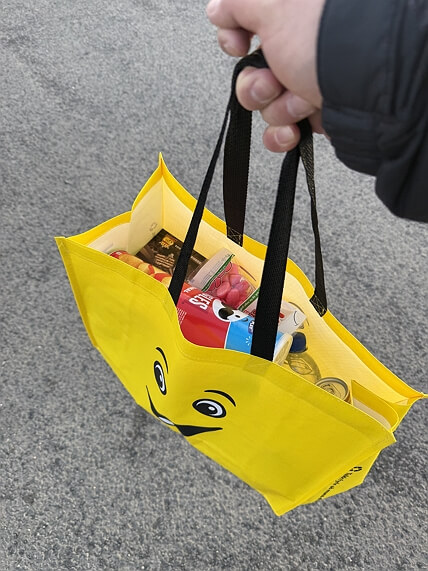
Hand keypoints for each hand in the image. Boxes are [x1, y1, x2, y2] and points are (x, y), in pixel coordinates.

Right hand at [206, 0, 326, 149]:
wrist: (370, 88)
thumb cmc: (326, 41)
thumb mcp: (271, 4)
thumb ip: (237, 3)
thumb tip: (218, 9)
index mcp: (291, 17)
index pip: (245, 28)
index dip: (233, 39)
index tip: (239, 46)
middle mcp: (300, 47)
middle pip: (253, 74)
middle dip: (256, 86)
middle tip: (273, 81)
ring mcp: (308, 82)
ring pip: (268, 105)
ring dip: (278, 108)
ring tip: (300, 100)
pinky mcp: (317, 113)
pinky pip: (284, 130)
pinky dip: (284, 134)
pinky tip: (292, 130)